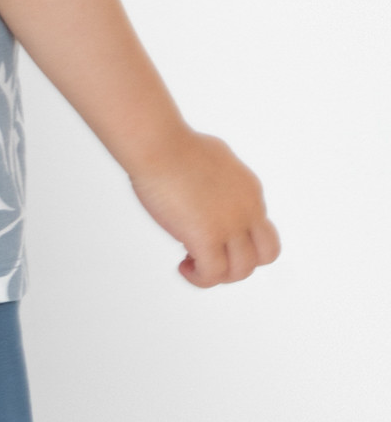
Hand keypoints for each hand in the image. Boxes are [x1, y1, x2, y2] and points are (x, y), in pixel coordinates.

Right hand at [128, 128, 280, 287]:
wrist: (157, 143)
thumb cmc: (173, 144)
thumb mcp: (215, 158)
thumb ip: (223, 180)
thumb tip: (213, 193)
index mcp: (250, 190)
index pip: (262, 230)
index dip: (239, 239)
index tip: (214, 234)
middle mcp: (247, 209)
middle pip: (265, 255)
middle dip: (239, 261)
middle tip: (211, 255)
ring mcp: (230, 225)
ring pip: (241, 270)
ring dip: (218, 273)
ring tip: (192, 262)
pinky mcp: (207, 237)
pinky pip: (212, 275)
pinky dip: (199, 278)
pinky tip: (183, 266)